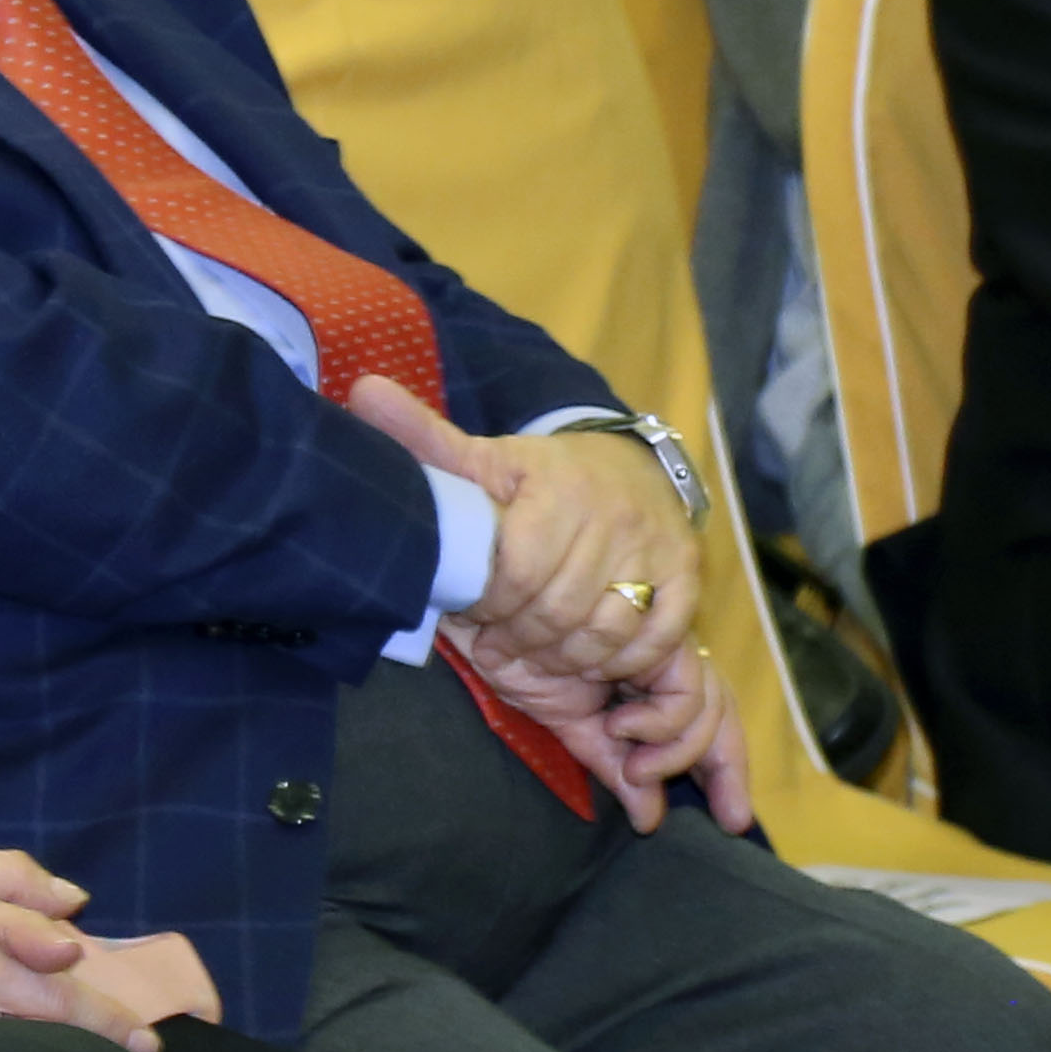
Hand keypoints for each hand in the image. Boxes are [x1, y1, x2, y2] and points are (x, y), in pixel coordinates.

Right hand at [0, 829, 162, 1051]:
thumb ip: (12, 879)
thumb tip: (75, 906)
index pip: (57, 1002)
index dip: (108, 1024)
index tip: (149, 1044)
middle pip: (39, 1034)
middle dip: (88, 1042)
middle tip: (134, 1049)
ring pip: (7, 1044)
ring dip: (49, 1046)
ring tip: (88, 1047)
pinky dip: (5, 1041)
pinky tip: (18, 1037)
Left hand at [347, 380, 698, 685]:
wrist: (628, 465)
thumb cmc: (543, 475)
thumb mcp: (483, 456)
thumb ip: (423, 437)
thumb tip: (362, 391)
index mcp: (559, 492)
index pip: (520, 573)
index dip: (491, 606)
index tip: (474, 613)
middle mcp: (615, 520)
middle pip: (561, 611)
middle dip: (522, 638)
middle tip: (498, 645)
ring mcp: (657, 550)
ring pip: (607, 633)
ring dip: (565, 657)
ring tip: (534, 653)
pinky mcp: (688, 578)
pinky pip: (656, 639)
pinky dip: (619, 659)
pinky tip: (586, 655)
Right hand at [452, 628, 753, 836]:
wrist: (482, 611)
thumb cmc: (516, 656)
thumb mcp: (570, 726)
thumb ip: (614, 765)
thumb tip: (649, 819)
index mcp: (643, 675)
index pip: (702, 719)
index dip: (723, 767)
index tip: (729, 819)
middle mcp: (660, 655)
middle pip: (720, 708)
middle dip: (729, 767)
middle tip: (731, 818)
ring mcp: (660, 638)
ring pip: (711, 702)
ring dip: (679, 751)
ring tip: (637, 770)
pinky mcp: (657, 628)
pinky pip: (688, 687)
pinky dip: (662, 720)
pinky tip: (621, 727)